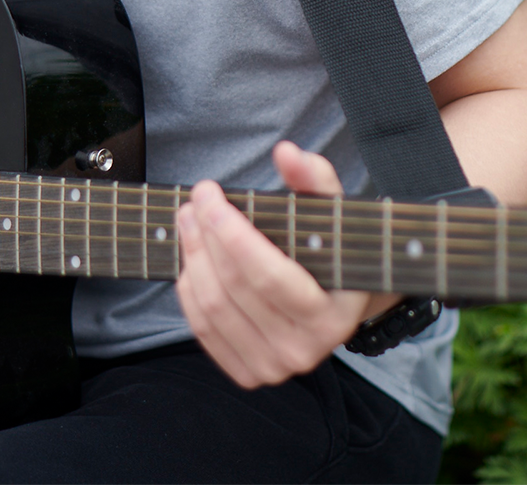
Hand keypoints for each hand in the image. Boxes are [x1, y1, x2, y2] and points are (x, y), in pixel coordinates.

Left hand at [175, 141, 401, 387]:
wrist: (338, 306)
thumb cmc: (331, 252)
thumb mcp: (333, 213)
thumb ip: (315, 179)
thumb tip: (286, 152)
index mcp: (332, 317)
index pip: (268, 275)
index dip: (230, 231)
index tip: (209, 192)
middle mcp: (303, 351)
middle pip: (234, 288)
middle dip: (205, 236)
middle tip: (194, 200)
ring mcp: (273, 367)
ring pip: (213, 307)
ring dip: (191, 257)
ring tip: (189, 221)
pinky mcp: (247, 372)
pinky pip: (203, 328)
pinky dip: (189, 289)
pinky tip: (192, 258)